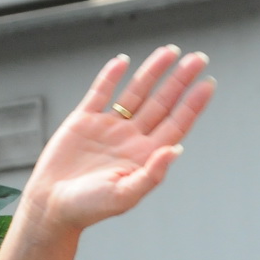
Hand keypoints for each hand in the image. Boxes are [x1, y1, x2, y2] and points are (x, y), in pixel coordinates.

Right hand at [20, 46, 214, 233]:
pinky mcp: (84, 120)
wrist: (51, 206)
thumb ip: (152, 174)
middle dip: (180, 80)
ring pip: (136, 92)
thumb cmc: (89, 208)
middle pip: (161, 102)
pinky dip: (111, 76)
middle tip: (199, 58)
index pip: (176, 124)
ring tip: (170, 51)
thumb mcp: (125, 196)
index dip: (193, 104)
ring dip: (153, 71)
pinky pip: (100, 92)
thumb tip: (177, 149)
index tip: (208, 84)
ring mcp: (108, 127)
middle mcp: (131, 138)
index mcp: (145, 156)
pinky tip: (124, 61)